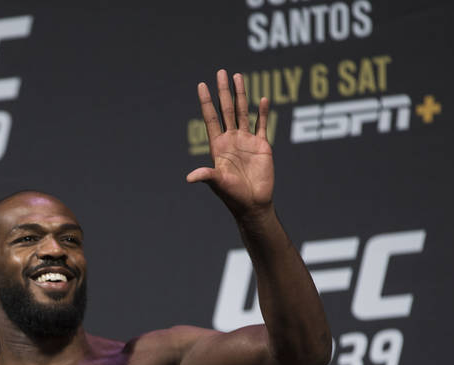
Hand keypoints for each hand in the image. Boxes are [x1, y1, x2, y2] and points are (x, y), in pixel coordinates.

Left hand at [186, 70, 273, 217]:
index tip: (201, 85)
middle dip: (223, 91)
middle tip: (221, 72)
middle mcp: (231, 139)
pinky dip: (263, 112)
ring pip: (243, 112)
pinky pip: (262, 124)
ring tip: (238, 77)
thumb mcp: (218, 184)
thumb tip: (190, 177)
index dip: (206, 102)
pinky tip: (262, 98)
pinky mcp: (262, 145)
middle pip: (226, 110)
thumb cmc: (233, 196)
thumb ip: (206, 176)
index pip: (211, 118)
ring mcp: (246, 141)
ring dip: (241, 94)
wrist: (253, 204)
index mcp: (218, 146)